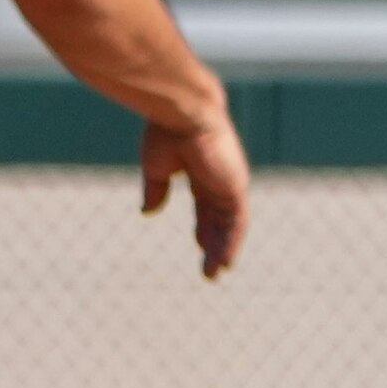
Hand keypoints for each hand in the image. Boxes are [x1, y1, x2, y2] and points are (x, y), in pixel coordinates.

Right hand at [140, 103, 251, 279]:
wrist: (182, 114)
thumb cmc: (167, 133)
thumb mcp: (156, 167)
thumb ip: (156, 189)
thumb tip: (149, 212)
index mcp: (201, 171)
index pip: (206, 204)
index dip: (204, 226)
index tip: (201, 244)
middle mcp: (219, 178)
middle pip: (220, 217)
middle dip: (215, 242)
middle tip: (211, 268)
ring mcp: (230, 182)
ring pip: (231, 224)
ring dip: (224, 249)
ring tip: (216, 273)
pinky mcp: (235, 186)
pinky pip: (237, 221)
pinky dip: (233, 242)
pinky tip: (226, 261)